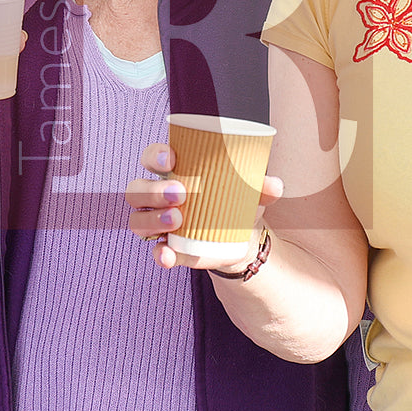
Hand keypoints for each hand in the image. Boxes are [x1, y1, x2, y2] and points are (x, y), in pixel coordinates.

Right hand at [125, 142, 282, 271]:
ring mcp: (157, 223)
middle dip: (153, 190)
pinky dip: (159, 253)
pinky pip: (154, 250)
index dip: (155, 156)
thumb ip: (262, 186)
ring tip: (176, 219)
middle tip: (180, 193)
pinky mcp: (166, 247)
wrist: (240, 238)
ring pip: (138, 219)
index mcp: (173, 172)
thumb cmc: (237, 201)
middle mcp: (157, 196)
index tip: (171, 158)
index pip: (152, 158)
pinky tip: (168, 255)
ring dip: (152, 219)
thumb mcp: (250, 192)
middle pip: (137, 189)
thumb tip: (274, 185)